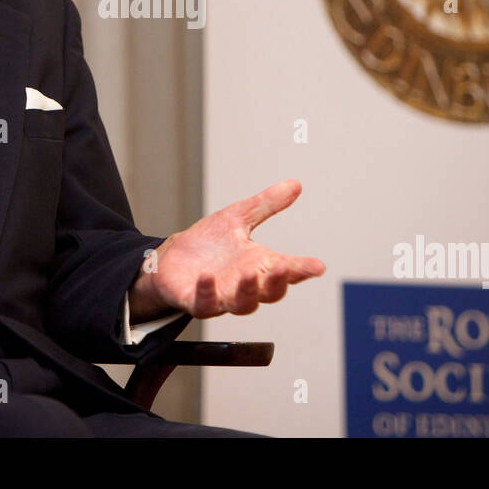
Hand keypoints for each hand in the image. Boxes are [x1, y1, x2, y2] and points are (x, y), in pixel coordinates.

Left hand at [130, 179, 324, 320]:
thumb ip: (266, 204)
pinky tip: (207, 278)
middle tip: (283, 268)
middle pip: (268, 292)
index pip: (286, 271)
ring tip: (248, 274)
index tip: (317, 266)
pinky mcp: (195, 301)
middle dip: (277, 282)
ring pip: (241, 304)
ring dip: (247, 290)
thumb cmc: (208, 244)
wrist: (171, 258)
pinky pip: (204, 303)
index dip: (302, 270)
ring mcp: (221, 296)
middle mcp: (244, 285)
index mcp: (258, 266)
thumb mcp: (238, 217)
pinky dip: (207, 292)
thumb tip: (295, 185)